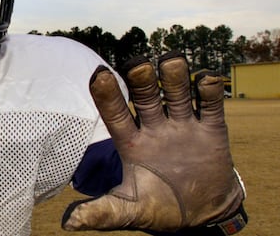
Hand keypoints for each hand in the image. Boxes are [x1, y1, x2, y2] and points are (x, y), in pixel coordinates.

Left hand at [62, 52, 245, 232]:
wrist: (201, 214)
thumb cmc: (157, 208)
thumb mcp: (128, 210)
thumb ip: (102, 213)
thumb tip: (68, 224)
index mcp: (131, 143)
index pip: (115, 113)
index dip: (107, 95)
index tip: (98, 74)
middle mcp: (154, 127)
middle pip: (145, 96)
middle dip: (142, 79)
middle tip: (137, 66)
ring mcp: (183, 126)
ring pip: (176, 93)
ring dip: (174, 76)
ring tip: (171, 61)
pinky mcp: (211, 130)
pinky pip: (210, 105)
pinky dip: (209, 90)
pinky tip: (206, 79)